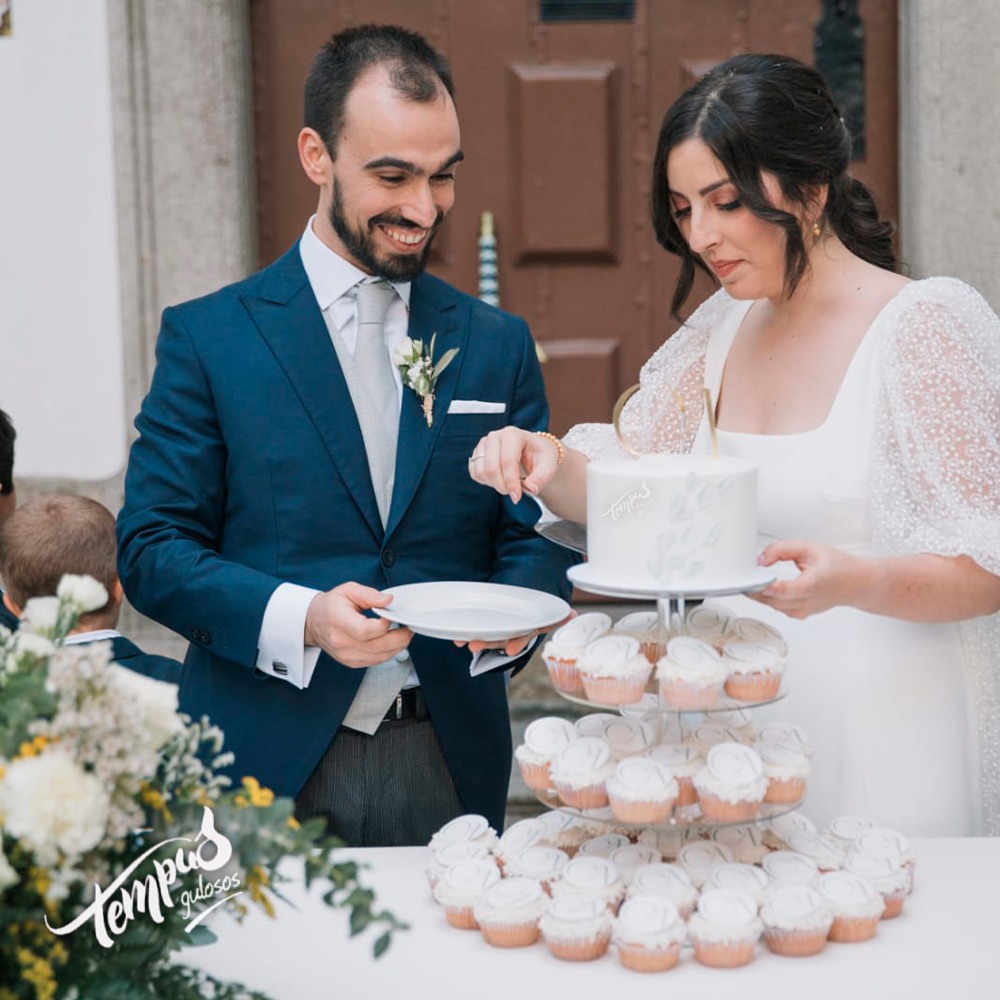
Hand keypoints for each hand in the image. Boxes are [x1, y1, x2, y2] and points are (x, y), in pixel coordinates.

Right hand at [305, 582, 411, 666]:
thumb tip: (388, 600)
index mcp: (338, 622)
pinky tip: (393, 642)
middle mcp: (342, 643)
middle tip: (408, 627)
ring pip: (380, 657)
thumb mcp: (348, 590)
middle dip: (399, 638)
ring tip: (404, 633)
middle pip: (377, 647)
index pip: (365, 631)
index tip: (393, 616)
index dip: (384, 626)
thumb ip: (369, 594)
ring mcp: (347, 655)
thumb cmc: (331, 605)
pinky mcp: (352, 662)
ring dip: (397, 646)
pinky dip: (389, 652)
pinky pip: (376, 661)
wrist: (314, 622)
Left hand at [453, 610, 575, 656]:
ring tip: (462, 643)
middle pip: (501, 639)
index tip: (508, 650)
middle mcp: (514, 632)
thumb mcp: (546, 612)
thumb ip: (557, 617)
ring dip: (475, 642)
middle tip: (473, 646)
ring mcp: (501, 631)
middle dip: (488, 644)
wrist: (523, 599)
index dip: (516, 642)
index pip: (523, 635)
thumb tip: (573, 615)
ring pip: (488, 639)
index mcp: (528, 628)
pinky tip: (457, 640)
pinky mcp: (488, 627)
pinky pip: (478, 632)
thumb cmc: (535, 608)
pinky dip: (465, 637)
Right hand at [467, 426, 561, 503]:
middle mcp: (495, 436)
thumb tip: (531, 489)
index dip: (511, 482)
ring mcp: (483, 444)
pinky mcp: (476, 454)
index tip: (517, 497)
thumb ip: (541, 478)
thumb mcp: (548, 466)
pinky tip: (499, 480)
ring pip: (481, 472)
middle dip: (502, 486)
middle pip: (491, 468)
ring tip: (509, 484)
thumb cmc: (541, 457)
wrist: (532, 453)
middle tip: (515, 492)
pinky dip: (486, 482)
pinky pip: (475, 474)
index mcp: (513, 434)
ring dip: (494, 485)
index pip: (507, 460)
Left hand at [749, 539, 865, 618]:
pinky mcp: (800, 614)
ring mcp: (804, 610)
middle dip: (756, 588)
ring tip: (752, 580)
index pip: (791, 590)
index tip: (757, 581)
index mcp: (814, 583)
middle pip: (775, 600)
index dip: (772, 586)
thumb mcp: (809, 547)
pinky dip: (769, 599)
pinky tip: (765, 588)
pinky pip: (778, 609)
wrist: (855, 583)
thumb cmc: (836, 565)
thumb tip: (760, 559)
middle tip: (744, 576)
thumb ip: (782, 549)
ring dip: (760, 595)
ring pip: (773, 606)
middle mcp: (809, 601)